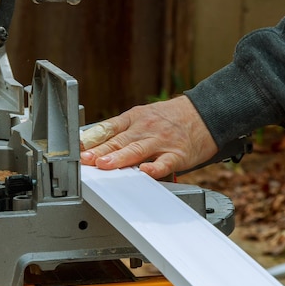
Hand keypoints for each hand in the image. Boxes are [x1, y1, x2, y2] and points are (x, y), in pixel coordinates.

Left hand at [80, 95, 217, 178]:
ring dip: (119, 158)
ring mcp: (161, 142)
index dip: (92, 140)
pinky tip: (145, 172)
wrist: (206, 113)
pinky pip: (164, 163)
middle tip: (85, 160)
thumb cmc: (172, 118)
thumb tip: (95, 143)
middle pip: (119, 141)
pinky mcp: (177, 154)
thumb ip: (123, 130)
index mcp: (134, 118)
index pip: (108, 129)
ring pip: (137, 150)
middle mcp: (145, 129)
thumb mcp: (144, 116)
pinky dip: (154, 168)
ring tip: (105, 165)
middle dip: (100, 152)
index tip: (78, 150)